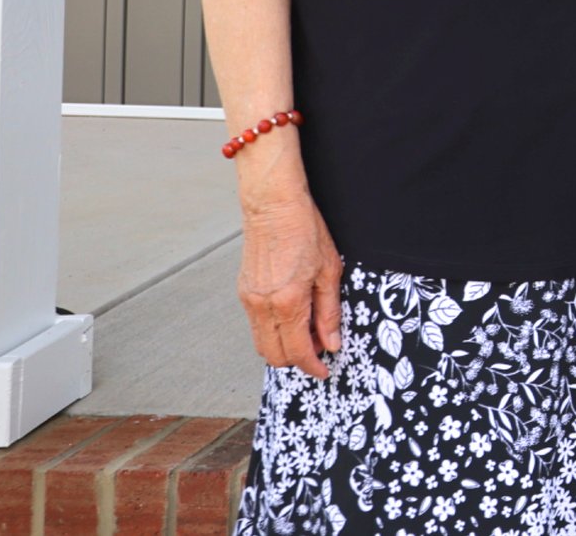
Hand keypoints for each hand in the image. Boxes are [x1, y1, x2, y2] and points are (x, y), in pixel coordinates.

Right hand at [237, 188, 342, 376]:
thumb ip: (329, 311)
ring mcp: (249, 300)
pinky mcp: (243, 292)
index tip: (324, 369)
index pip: (298, 352)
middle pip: (275, 356)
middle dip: (298, 359)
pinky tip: (292, 314)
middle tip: (320, 346)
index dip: (313, 366)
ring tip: (308, 328)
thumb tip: (332, 343)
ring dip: (284, 346)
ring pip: (262, 343)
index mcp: (288, 303)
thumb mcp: (329, 271)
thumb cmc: (305, 230)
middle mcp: (263, 306)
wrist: (273, 205)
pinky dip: (273, 331)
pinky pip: (256, 325)